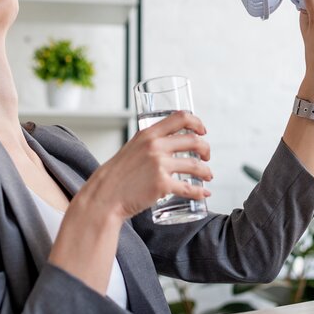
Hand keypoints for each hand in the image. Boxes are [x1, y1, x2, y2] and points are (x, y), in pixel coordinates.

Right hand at [75, 111, 212, 220]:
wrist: (105, 195)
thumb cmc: (118, 175)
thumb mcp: (132, 148)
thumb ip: (149, 144)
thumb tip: (169, 144)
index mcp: (148, 134)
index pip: (180, 117)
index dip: (197, 123)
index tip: (202, 131)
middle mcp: (155, 146)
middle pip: (194, 141)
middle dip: (206, 149)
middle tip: (206, 157)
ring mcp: (160, 165)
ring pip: (195, 165)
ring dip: (206, 171)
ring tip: (208, 175)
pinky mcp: (162, 185)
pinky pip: (189, 188)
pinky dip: (200, 191)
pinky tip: (204, 193)